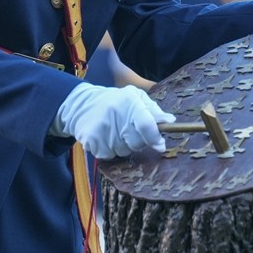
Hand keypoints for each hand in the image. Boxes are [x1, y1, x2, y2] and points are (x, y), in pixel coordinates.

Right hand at [54, 83, 175, 158]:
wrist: (81, 104)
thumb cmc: (115, 101)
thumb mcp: (135, 98)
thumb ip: (153, 110)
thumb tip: (170, 122)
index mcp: (129, 101)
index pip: (147, 125)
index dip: (155, 138)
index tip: (160, 144)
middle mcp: (116, 114)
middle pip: (137, 142)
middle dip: (138, 141)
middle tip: (129, 131)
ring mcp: (102, 128)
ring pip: (124, 151)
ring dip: (123, 145)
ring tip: (114, 131)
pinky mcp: (91, 140)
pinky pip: (109, 155)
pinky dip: (109, 150)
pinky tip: (104, 137)